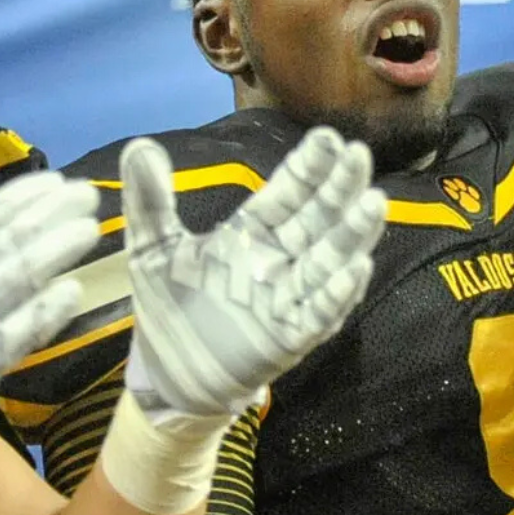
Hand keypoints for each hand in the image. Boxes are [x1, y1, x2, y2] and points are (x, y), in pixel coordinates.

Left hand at [122, 127, 385, 425]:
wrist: (167, 376)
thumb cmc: (169, 307)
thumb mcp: (152, 248)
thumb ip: (150, 200)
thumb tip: (139, 145)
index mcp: (253, 231)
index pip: (288, 192)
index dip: (309, 167)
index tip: (328, 138)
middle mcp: (279, 259)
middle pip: (318, 218)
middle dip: (340, 188)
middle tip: (360, 154)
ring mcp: (288, 298)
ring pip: (328, 260)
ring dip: (351, 233)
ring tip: (374, 201)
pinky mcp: (289, 338)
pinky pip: (318, 313)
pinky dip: (337, 293)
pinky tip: (356, 268)